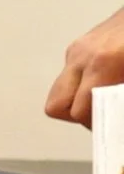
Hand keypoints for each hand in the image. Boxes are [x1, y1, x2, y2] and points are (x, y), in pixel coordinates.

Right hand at [46, 7, 123, 127]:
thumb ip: (121, 94)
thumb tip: (118, 111)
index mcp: (104, 63)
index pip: (79, 110)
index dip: (93, 124)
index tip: (109, 127)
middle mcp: (82, 57)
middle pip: (56, 105)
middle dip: (77, 117)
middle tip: (101, 117)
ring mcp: (76, 50)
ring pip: (58, 91)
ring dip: (76, 101)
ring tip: (102, 100)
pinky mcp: (77, 46)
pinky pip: (69, 75)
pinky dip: (81, 85)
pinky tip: (103, 82)